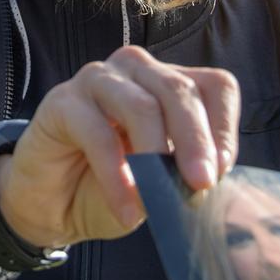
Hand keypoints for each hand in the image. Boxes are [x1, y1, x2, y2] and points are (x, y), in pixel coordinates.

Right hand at [0, 45, 238, 248]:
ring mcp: (98, 79)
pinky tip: (126, 210)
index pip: (215, 87)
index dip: (223, 128)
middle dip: (195, 140)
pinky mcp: (63, 102)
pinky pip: (98, 134)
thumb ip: (186, 171)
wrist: (55, 207)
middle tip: (201, 184)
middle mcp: (137, 69)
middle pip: (179, 90)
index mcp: (171, 82)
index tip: (221, 172)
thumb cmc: (115, 187)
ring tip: (157, 201)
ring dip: (155, 157)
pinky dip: (117, 177)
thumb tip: (211, 174)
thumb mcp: (163, 182)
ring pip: (141, 105)